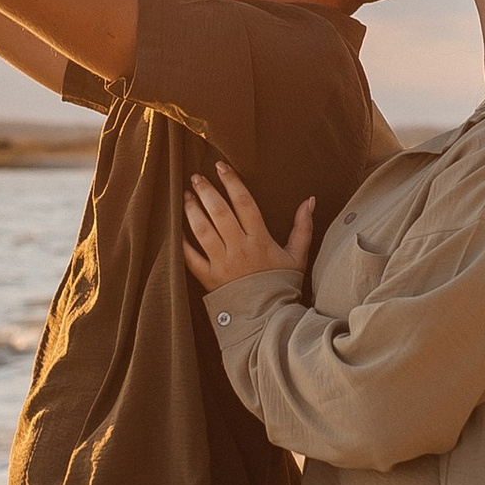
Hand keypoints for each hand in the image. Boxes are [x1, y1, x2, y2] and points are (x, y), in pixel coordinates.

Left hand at [182, 162, 314, 291]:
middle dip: (206, 191)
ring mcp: (222, 263)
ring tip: (185, 196)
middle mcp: (239, 248)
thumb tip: (310, 200)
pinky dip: (181, 243)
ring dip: (192, 211)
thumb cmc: (282, 285)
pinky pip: (190, 258)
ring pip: (202, 231)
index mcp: (260, 240)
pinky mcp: (208, 279)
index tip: (221, 166)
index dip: (232, 182)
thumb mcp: (297, 255)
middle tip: (195, 176)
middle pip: (220, 212)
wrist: (269, 318)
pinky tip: (174, 228)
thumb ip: (302, 226)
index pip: (244, 203)